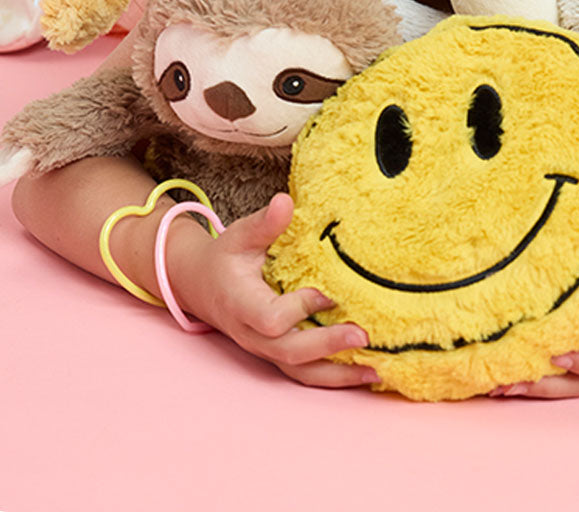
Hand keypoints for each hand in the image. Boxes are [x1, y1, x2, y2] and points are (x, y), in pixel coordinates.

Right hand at [169, 193, 378, 388]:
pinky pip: (305, 374)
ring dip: (338, 375)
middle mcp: (252, 335)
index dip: (299, 309)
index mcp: (242, 304)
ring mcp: (265, 350)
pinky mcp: (278, 355)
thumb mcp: (239, 236)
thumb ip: (264, 223)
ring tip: (376, 372)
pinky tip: (366, 374)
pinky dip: (335, 378)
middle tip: (363, 335)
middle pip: (289, 352)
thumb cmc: (226, 258)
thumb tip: (284, 201)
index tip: (327, 292)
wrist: (203, 286)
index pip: (270, 319)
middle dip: (327, 345)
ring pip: (300, 372)